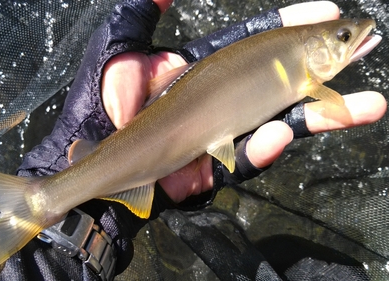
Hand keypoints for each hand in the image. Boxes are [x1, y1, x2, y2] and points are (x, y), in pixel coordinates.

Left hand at [101, 0, 386, 202]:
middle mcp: (218, 99)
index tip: (325, 10)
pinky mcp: (210, 169)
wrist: (85, 158)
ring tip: (369, 104)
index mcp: (202, 68)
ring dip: (321, 115)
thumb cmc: (95, 102)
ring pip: (276, 124)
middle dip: (326, 68)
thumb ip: (141, 16)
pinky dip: (262, 148)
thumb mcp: (117, 50)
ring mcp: (217, 136)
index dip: (287, 26)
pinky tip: (283, 132)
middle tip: (368, 47)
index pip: (253, 42)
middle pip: (279, 82)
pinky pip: (243, 160)